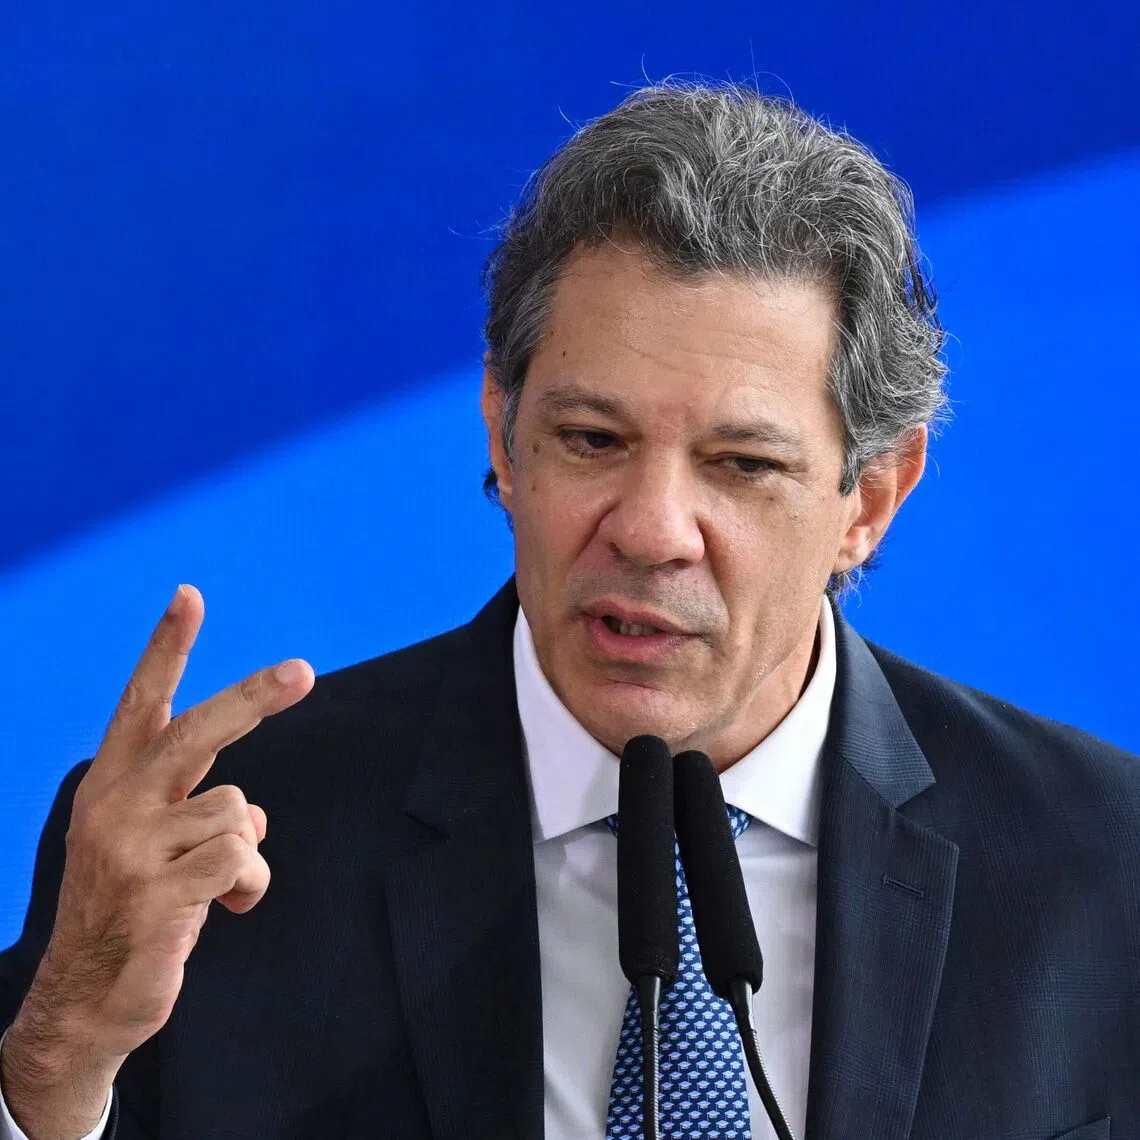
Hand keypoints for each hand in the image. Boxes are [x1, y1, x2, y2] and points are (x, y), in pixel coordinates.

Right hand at [1, 585, 313, 1136]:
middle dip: (254, 698)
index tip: (189, 596)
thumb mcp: (143, 844)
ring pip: (241, 812)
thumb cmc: (131, 910)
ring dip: (248, 854)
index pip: (142, 703)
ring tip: (215, 889)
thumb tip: (253, 814)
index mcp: (110, 785)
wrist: (85, 1002)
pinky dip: (251, 886)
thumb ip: (188, 808)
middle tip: (304, 672)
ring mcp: (132, 848)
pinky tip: (226, 912)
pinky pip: (243, 860)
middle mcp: (114, 805)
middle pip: (198, 732)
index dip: (166, 648)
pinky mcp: (158, 892)